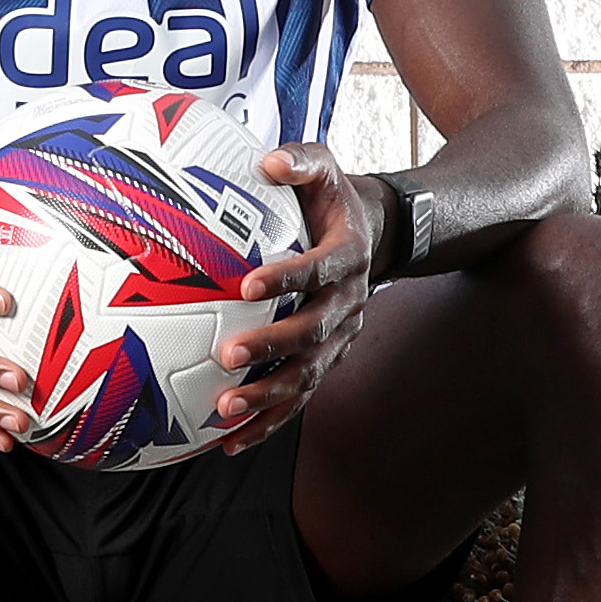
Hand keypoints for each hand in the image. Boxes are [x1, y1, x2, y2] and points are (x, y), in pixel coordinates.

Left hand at [211, 141, 382, 444]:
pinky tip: (229, 441)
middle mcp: (350, 301)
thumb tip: (268, 161)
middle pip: (313, 332)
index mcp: (349, 255)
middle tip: (225, 354)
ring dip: (268, 395)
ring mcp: (342, 337)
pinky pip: (299, 397)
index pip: (320, 269)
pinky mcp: (329, 360)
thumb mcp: (325, 168)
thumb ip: (299, 160)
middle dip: (271, 347)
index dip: (288, 278)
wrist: (376, 236)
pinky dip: (268, 422)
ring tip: (225, 408)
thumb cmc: (333, 200)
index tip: (248, 285)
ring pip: (308, 375)